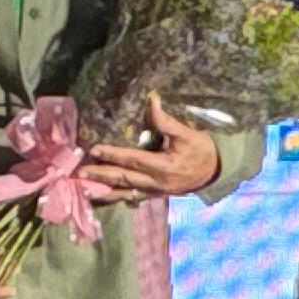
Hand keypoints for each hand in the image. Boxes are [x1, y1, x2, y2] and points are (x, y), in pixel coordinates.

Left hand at [82, 94, 219, 203]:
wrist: (218, 171)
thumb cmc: (202, 150)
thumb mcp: (187, 134)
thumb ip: (167, 121)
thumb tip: (152, 100)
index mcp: (163, 167)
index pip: (132, 160)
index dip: (113, 155)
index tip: (94, 150)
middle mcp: (157, 183)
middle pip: (124, 179)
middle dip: (101, 176)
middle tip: (80, 174)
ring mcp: (157, 192)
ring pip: (127, 193)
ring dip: (106, 192)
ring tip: (86, 191)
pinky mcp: (158, 195)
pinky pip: (136, 198)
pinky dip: (120, 198)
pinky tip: (107, 198)